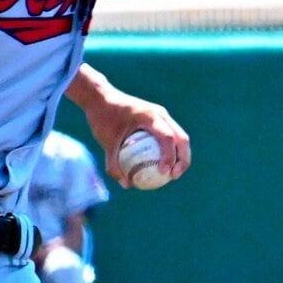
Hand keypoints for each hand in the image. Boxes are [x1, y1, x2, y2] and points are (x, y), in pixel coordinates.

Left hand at [68, 68, 190, 187]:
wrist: (100, 98)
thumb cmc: (102, 118)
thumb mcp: (106, 143)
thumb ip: (114, 164)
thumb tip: (126, 185)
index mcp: (149, 116)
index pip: (167, 137)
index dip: (170, 156)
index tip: (164, 172)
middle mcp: (159, 114)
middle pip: (181, 138)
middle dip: (183, 159)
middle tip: (174, 176)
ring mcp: (161, 115)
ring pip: (179, 137)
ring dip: (181, 155)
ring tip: (173, 175)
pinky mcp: (158, 118)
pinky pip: (169, 136)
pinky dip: (171, 150)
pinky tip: (164, 166)